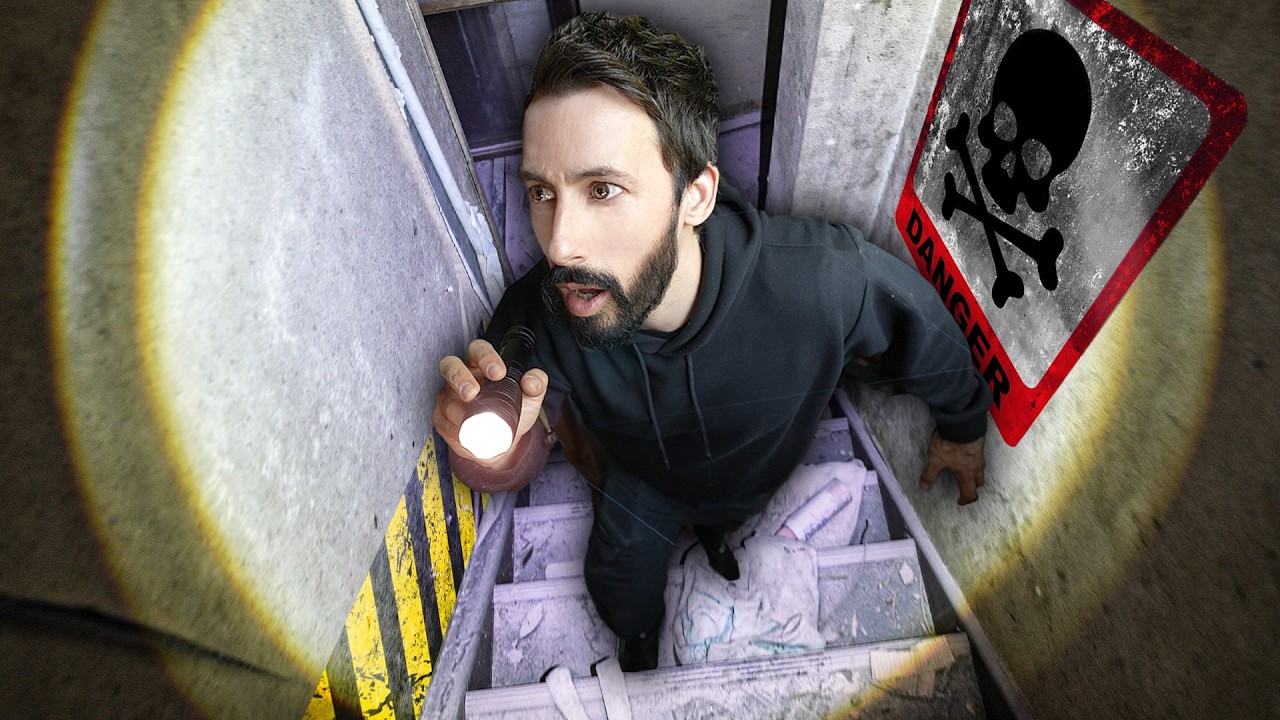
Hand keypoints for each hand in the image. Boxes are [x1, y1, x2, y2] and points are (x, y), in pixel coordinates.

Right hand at [432, 338, 548, 467]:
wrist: (500, 442)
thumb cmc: (512, 412)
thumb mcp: (530, 399)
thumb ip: (536, 385)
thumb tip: (530, 381)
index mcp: (481, 364)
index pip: (478, 350)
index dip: (485, 357)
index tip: (499, 373)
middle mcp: (461, 375)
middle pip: (449, 365)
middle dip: (460, 377)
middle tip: (473, 393)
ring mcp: (448, 396)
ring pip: (446, 397)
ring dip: (458, 410)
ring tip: (475, 421)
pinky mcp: (440, 417)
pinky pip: (441, 420)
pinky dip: (452, 428)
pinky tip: (463, 433)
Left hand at [919, 431, 985, 504]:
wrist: (962, 423)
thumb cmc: (950, 444)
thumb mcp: (936, 460)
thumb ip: (930, 474)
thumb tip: (924, 487)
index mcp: (967, 474)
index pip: (970, 493)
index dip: (965, 500)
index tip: (959, 501)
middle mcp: (976, 466)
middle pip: (978, 482)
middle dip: (972, 487)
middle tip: (963, 488)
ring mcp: (979, 455)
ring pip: (980, 469)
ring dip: (973, 474)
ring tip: (963, 472)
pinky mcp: (979, 444)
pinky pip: (978, 458)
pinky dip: (972, 461)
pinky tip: (964, 456)